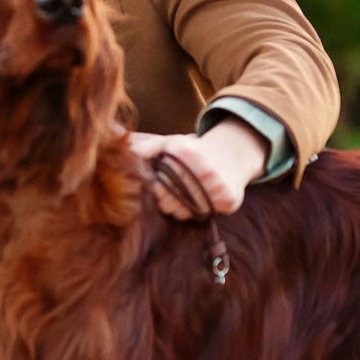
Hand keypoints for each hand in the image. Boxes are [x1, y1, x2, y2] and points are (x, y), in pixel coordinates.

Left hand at [129, 120, 267, 219]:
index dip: (155, 188)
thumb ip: (147, 147)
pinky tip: (202, 198)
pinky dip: (198, 211)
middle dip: (166, 199)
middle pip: (167, 203)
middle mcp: (204, 169)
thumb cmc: (193, 150)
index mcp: (185, 153)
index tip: (160, 183)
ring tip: (188, 193)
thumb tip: (127, 151)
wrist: (233, 153)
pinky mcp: (229, 199)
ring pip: (183, 213)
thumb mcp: (171, 142)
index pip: (157, 186)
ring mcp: (218, 185)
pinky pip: (202, 216)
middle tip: (176, 190)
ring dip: (180, 208)